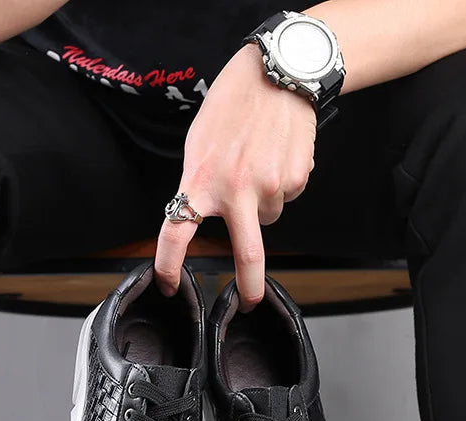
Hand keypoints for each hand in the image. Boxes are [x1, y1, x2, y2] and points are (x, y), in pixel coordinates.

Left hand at [154, 44, 316, 308]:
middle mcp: (237, 189)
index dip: (168, 264)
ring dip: (264, 200)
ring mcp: (271, 186)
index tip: (168, 285)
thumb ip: (201, 183)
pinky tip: (278, 154)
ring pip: (268, 216)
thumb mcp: (200, 143)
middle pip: (248, 254)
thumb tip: (204, 212)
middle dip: (250, 284)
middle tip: (250, 302)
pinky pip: (288, 196)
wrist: (279, 73)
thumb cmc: (233, 104)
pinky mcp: (297, 179)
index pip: (178, 232)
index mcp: (203, 180)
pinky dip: (283, 183)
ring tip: (261, 161)